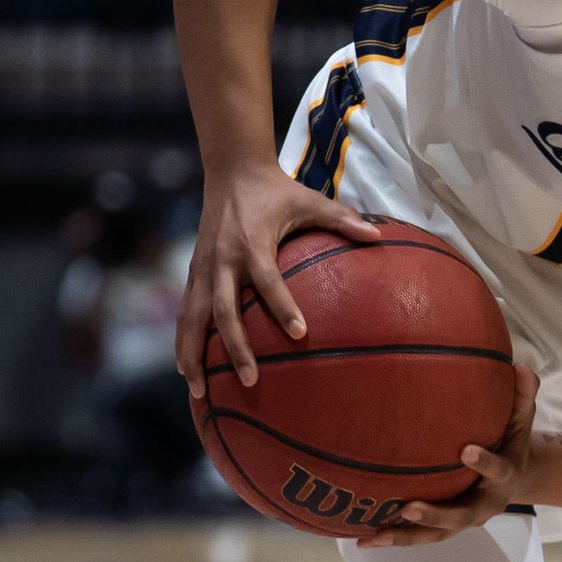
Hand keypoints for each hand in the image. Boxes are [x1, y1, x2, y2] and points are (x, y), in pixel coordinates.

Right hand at [179, 163, 378, 398]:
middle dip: (236, 347)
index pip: (267, 281)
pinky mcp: (193, 273)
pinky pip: (185, 313)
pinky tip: (185, 370)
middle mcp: (223, 260)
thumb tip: (379, 237)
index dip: (282, 306)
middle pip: (225, 311)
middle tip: (251, 379)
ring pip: (193, 319)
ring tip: (199, 390)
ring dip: (194, 354)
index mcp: (252, 244)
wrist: (231, 171)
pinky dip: (183, 341)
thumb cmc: (277, 190)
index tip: (300, 334)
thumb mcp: (310, 200)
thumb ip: (342, 220)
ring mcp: (203, 269)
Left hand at [354, 360, 540, 546]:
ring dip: (405, 537)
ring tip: (375, 535)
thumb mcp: (521, 420)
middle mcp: (484, 506)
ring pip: (435, 535)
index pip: (498, 470)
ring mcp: (462, 520)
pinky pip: (419, 535)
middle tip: (409, 509)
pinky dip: (394, 537)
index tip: (466, 451)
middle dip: (435, 515)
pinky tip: (364, 539)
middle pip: (461, 517)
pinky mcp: (444, 527)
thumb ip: (521, 396)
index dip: (484, 464)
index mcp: (504, 478)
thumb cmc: (511, 443)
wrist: (515, 479)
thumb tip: (521, 367)